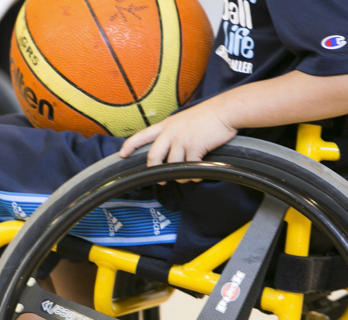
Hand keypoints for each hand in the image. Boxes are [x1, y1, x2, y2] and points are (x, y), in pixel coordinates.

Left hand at [119, 100, 236, 176]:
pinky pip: (190, 169)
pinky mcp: (194, 147)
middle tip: (160, 180)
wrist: (225, 111)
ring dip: (180, 176)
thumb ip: (175, 133)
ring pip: (172, 166)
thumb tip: (173, 152)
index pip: (143, 135)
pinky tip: (200, 174)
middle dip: (155, 171)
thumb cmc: (209, 116)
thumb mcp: (185, 120)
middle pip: (153, 157)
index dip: (130, 145)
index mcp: (167, 124)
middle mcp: (171, 132)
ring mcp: (182, 140)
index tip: (122, 154)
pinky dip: (195, 175)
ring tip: (188, 177)